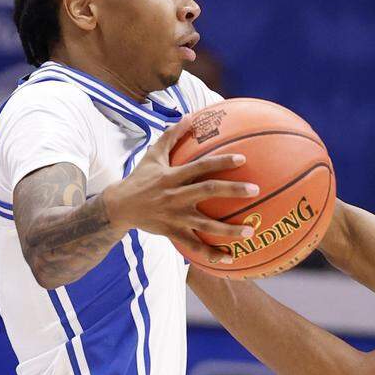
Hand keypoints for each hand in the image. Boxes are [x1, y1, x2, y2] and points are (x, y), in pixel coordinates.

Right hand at [104, 116, 259, 262]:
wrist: (119, 207)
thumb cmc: (140, 178)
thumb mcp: (153, 155)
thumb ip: (172, 136)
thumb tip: (190, 117)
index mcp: (172, 176)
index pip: (200, 166)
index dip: (221, 161)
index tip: (243, 158)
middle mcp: (175, 196)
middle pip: (207, 192)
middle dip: (232, 190)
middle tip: (256, 190)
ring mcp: (175, 217)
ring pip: (205, 225)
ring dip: (228, 230)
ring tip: (251, 231)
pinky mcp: (172, 233)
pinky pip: (194, 246)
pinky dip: (211, 253)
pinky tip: (230, 258)